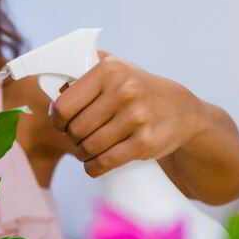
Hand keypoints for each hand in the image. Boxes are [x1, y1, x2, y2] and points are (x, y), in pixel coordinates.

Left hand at [50, 51, 204, 177]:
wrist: (182, 111)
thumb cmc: (140, 90)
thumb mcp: (117, 70)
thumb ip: (86, 71)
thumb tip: (56, 86)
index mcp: (109, 70)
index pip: (64, 106)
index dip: (57, 120)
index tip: (61, 124)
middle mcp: (124, 91)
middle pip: (75, 130)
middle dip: (72, 138)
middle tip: (78, 138)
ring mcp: (136, 117)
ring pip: (88, 147)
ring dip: (82, 154)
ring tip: (86, 150)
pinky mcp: (145, 142)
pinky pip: (105, 162)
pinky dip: (93, 167)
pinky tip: (93, 165)